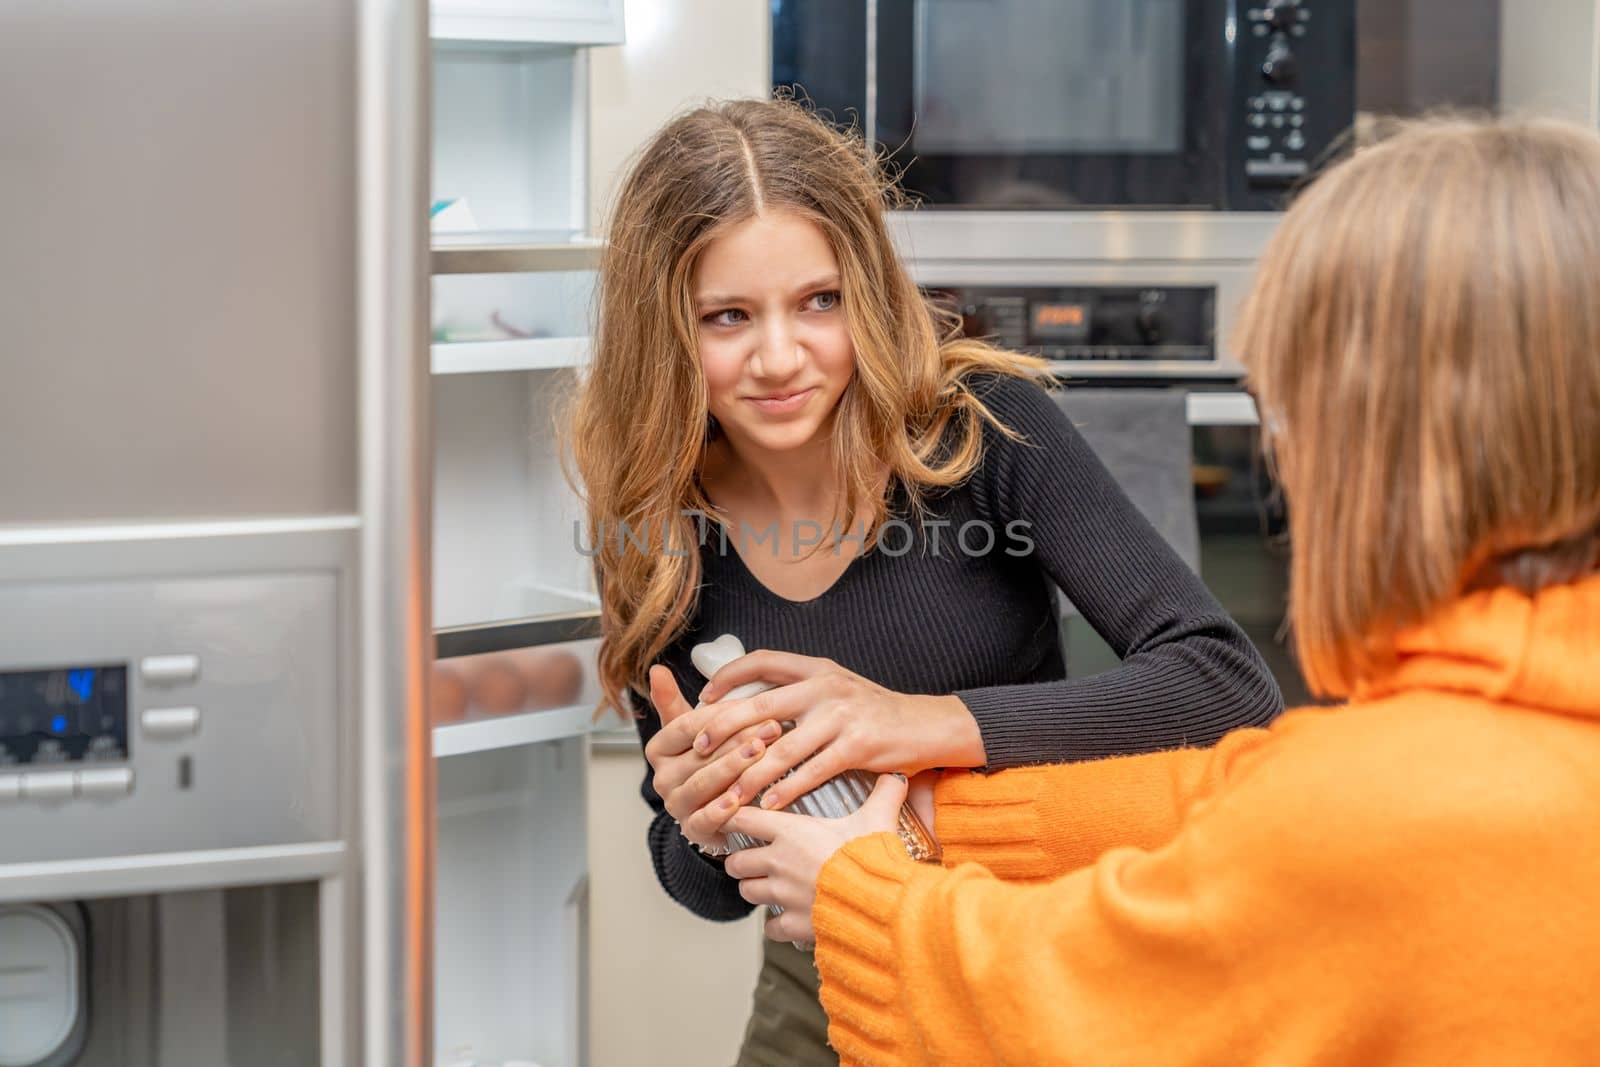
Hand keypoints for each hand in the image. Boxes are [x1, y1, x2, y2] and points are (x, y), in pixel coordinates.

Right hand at [643, 665, 781, 851]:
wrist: (715, 806)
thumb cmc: (708, 759)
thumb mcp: (694, 728)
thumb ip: (674, 700)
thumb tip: (657, 668)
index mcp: (658, 749)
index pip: (687, 725)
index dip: (721, 715)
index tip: (755, 705)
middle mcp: (661, 778)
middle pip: (701, 754)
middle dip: (738, 739)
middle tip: (771, 727)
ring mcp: (675, 805)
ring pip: (704, 783)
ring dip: (734, 768)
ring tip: (761, 754)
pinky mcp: (692, 830)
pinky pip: (705, 819)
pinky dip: (722, 810)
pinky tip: (740, 798)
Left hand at [693, 651, 983, 811]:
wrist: (928, 726)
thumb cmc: (876, 714)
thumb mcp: (838, 689)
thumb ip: (800, 692)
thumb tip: (752, 707)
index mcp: (817, 668)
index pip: (761, 661)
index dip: (728, 677)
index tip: (704, 698)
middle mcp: (826, 686)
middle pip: (760, 706)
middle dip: (724, 729)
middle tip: (699, 749)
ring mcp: (842, 716)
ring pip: (782, 748)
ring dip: (751, 773)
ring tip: (729, 793)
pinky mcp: (857, 746)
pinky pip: (812, 772)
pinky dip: (787, 791)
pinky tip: (770, 805)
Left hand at [724, 773, 908, 943]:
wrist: (878, 901)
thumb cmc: (872, 856)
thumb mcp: (878, 818)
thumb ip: (884, 795)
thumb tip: (896, 776)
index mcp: (790, 832)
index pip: (742, 819)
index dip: (733, 818)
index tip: (733, 820)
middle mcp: (778, 862)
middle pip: (736, 862)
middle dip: (743, 862)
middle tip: (755, 861)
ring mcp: (782, 895)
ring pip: (748, 892)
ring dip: (756, 890)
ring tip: (770, 888)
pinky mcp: (792, 923)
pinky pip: (770, 927)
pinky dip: (776, 925)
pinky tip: (789, 918)